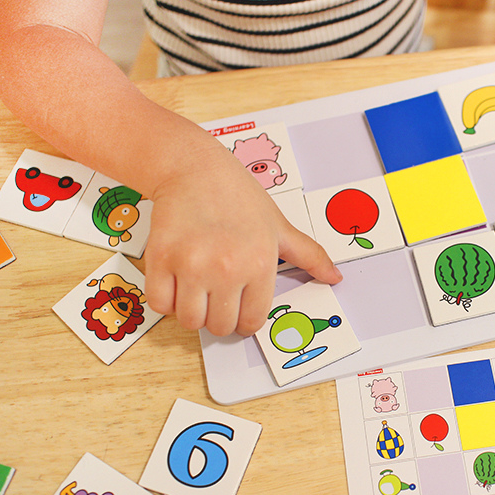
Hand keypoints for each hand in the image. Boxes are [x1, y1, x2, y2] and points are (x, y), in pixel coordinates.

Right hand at [143, 146, 341, 336]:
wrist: (193, 168)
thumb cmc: (239, 196)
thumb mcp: (279, 226)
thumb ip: (309, 255)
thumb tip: (334, 277)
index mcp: (259, 264)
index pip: (252, 322)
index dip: (246, 320)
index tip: (240, 308)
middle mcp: (226, 268)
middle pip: (220, 326)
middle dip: (220, 317)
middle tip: (219, 295)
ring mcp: (190, 265)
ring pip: (191, 321)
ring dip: (194, 312)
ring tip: (199, 289)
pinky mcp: (160, 259)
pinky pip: (160, 305)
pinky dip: (167, 301)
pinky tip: (178, 283)